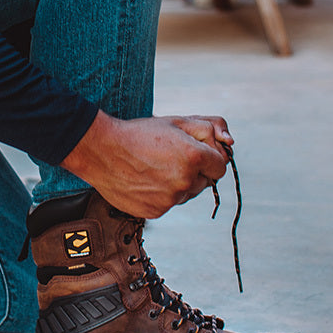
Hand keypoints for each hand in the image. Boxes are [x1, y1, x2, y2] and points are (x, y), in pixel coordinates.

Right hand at [60, 111, 232, 218]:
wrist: (102, 151)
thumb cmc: (139, 133)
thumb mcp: (175, 121)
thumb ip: (208, 128)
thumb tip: (230, 142)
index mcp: (194, 157)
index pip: (221, 166)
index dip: (210, 158)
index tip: (195, 153)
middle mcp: (185, 181)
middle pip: (205, 182)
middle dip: (195, 171)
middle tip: (171, 157)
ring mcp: (170, 199)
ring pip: (187, 194)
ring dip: (178, 183)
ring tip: (154, 167)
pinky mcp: (156, 211)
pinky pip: (169, 204)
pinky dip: (161, 195)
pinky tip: (145, 179)